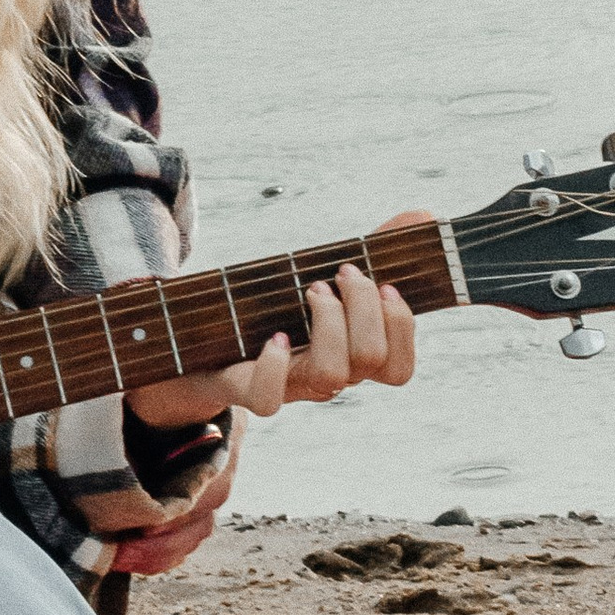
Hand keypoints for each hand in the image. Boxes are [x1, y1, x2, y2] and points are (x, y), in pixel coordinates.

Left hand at [109, 244, 420, 579]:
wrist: (192, 345)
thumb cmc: (266, 308)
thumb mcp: (318, 271)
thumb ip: (372, 248)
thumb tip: (423, 214)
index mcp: (348, 357)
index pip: (400, 369)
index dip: (403, 328)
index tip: (384, 285)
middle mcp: (325, 378)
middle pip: (374, 363)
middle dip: (364, 309)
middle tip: (338, 274)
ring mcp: (288, 387)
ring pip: (336, 377)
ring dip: (330, 324)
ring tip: (310, 290)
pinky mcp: (246, 389)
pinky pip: (272, 399)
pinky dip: (277, 364)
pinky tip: (275, 336)